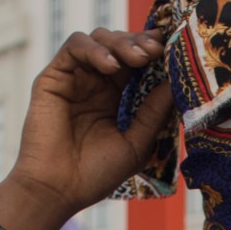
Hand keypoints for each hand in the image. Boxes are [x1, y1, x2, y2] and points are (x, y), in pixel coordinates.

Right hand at [0, 28, 174, 229]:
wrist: (58, 190)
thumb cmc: (96, 174)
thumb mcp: (136, 143)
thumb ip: (154, 112)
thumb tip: (176, 83)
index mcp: (115, 98)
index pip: (137, 63)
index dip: (153, 52)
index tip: (174, 48)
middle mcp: (95, 83)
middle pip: (120, 45)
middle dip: (141, 43)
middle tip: (157, 50)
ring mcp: (74, 78)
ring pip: (99, 39)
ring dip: (121, 43)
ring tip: (139, 58)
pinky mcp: (53, 77)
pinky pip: (74, 47)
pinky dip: (95, 49)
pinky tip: (111, 65)